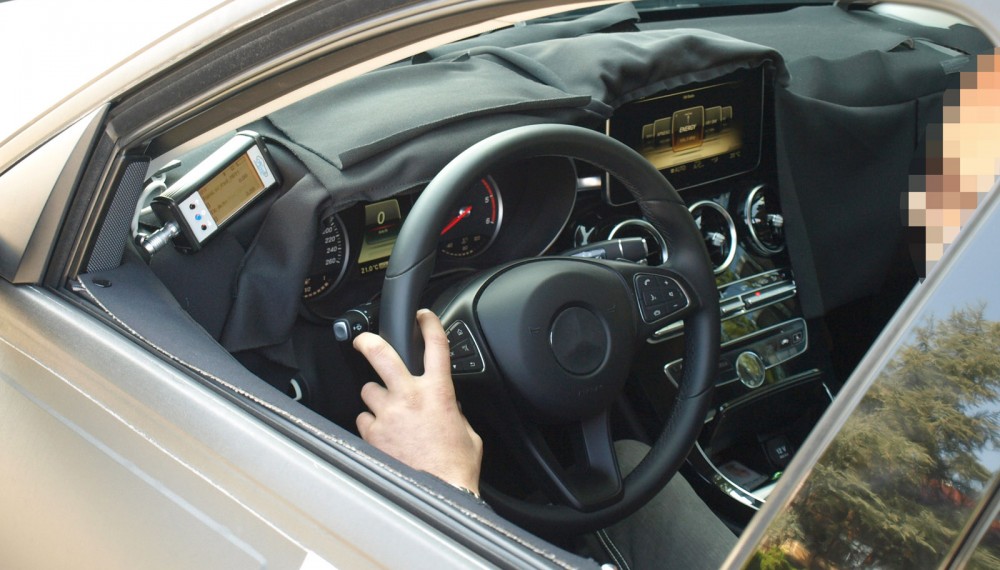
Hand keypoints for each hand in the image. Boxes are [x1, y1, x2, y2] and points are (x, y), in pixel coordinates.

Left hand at [354, 309, 482, 494]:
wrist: (439, 493)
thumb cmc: (456, 466)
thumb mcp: (466, 430)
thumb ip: (453, 410)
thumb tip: (446, 405)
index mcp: (439, 392)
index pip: (435, 345)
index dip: (428, 323)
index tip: (422, 315)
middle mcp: (409, 397)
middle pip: (382, 354)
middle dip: (368, 341)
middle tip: (363, 339)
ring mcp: (388, 415)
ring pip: (369, 390)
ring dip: (376, 397)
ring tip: (387, 411)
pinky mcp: (373, 434)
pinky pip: (364, 418)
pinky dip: (372, 423)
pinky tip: (383, 433)